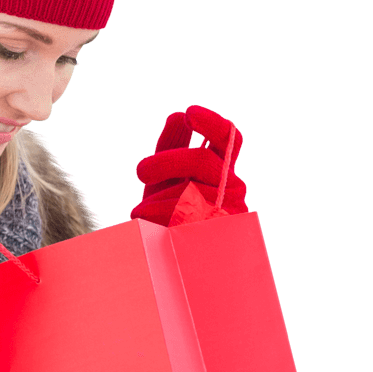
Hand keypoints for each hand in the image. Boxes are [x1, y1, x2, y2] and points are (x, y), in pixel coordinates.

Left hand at [130, 105, 247, 225]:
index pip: (230, 138)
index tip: (189, 113)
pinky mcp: (213, 235)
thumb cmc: (167, 213)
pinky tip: (146, 221)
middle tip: (140, 171)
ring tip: (142, 211)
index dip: (212, 123)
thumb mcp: (165, 178)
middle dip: (166, 161)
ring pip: (188, 191)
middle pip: (202, 160)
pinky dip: (156, 216)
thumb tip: (176, 117)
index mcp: (222, 169)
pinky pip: (180, 217)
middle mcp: (232, 187)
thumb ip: (170, 147)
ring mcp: (227, 212)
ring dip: (157, 199)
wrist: (168, 258)